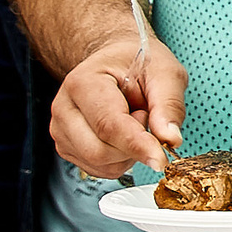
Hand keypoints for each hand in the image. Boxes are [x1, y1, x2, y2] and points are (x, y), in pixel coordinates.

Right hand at [50, 32, 187, 175]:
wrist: (117, 62)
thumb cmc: (137, 63)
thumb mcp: (164, 73)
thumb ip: (169, 105)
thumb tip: (170, 139)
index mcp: (83, 82)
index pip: (109, 125)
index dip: (138, 145)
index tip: (161, 159)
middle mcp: (65, 108)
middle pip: (100, 151)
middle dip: (134, 146)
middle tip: (145, 116)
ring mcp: (61, 130)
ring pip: (101, 164)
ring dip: (128, 153)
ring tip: (132, 121)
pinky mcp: (67, 147)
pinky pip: (100, 169)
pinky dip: (120, 159)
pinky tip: (123, 136)